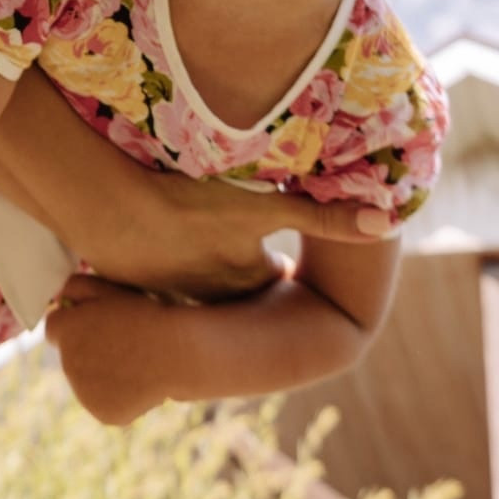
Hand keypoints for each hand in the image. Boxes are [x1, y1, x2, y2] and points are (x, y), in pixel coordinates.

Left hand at [46, 274, 169, 426]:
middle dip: (86, 348)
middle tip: (119, 340)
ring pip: (86, 381)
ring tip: (132, 360)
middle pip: (69, 355)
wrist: (175, 352)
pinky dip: (117, 395)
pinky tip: (138, 381)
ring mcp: (84, 392)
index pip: (54, 328)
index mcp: (65, 330)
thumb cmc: (144, 314)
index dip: (74, 323)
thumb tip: (59, 297)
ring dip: (100, 372)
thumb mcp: (107, 288)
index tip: (94, 323)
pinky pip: (104, 401)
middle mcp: (67, 364)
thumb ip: (75, 287)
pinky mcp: (102, 413)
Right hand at [86, 172, 396, 303]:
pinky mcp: (132, 275)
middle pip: (234, 292)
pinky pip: (152, 278)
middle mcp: (211, 294)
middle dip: (239, 279)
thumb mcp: (262, 205)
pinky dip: (156, 264)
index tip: (282, 260)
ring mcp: (169, 287)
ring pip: (192, 288)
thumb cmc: (190, 207)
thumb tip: (385, 222)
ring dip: (195, 275)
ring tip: (194, 251)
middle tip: (242, 257)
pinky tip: (148, 244)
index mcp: (245, 276)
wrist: (113, 212)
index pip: (273, 279)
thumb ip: (323, 214)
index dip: (277, 268)